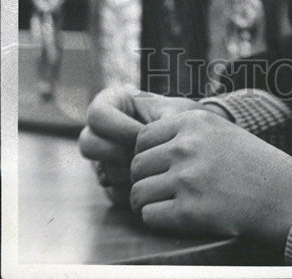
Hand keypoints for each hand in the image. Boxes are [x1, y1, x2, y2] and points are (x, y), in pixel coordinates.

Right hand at [79, 86, 222, 201]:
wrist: (197, 145)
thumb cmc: (185, 120)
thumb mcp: (175, 113)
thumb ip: (156, 122)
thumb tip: (139, 141)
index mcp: (114, 105)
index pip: (97, 115)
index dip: (119, 126)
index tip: (143, 132)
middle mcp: (103, 133)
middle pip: (88, 144)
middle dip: (117, 151)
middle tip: (141, 154)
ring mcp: (105, 159)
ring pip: (100, 170)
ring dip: (125, 171)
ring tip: (150, 167)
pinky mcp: (114, 183)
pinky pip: (112, 192)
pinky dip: (132, 189)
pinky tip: (152, 182)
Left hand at [130, 110, 291, 248]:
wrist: (281, 194)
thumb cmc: (250, 162)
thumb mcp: (219, 128)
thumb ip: (183, 126)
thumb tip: (140, 109)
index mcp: (193, 121)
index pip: (142, 138)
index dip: (147, 155)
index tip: (160, 166)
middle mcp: (186, 146)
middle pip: (137, 166)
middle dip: (144, 179)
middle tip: (161, 189)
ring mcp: (187, 179)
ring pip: (138, 192)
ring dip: (147, 202)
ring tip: (165, 204)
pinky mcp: (189, 212)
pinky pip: (149, 216)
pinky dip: (157, 220)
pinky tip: (175, 216)